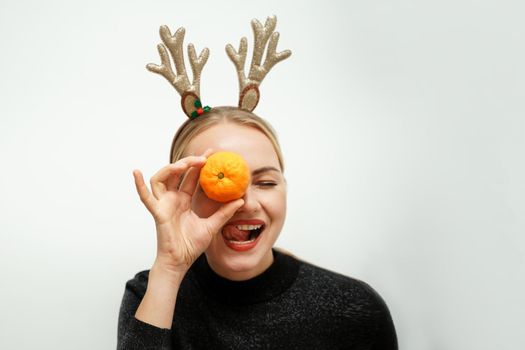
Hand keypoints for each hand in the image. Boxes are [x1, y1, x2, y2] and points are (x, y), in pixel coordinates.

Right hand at [132, 150, 243, 273]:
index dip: (199, 164)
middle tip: (204, 157)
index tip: (211, 153)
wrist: (180, 262)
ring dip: (171, 168)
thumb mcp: (212, 226)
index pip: (191, 176)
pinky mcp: (158, 213)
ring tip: (184, 164)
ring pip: (160, 179)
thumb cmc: (191, 246)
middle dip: (188, 162)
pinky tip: (136, 172)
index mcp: (183, 200)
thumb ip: (224, 213)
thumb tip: (241, 201)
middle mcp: (171, 199)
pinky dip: (139, 185)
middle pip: (176, 173)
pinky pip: (146, 198)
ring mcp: (163, 204)